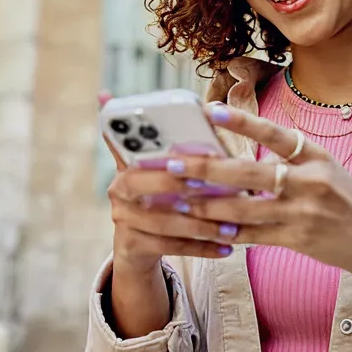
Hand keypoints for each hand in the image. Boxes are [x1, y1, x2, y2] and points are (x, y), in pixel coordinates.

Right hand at [99, 93, 238, 274]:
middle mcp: (117, 189)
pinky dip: (201, 247)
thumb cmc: (158, 196)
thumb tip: (177, 102)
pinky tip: (226, 248)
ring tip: (233, 227)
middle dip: (182, 186)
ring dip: (202, 225)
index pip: (137, 148)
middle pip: (145, 184)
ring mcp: (121, 219)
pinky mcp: (130, 245)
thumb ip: (169, 145)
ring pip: (164, 221)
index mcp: (126, 163)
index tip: (188, 156)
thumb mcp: (158, 169)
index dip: (159, 150)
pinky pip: (169, 247)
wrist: (137, 245)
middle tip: (216, 188)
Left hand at [170, 102, 351, 278]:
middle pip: (250, 172)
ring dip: (208, 204)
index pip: (276, 134)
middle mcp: (310, 182)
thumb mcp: (325, 167)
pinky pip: (253, 236)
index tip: (212, 111)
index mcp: (316, 156)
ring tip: (180, 199)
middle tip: (174, 163)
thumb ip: (289, 157)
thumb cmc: (344, 199)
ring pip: (245, 208)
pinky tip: (204, 227)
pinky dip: (228, 232)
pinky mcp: (296, 239)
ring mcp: (302, 212)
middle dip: (207, 168)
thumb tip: (243, 149)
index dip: (243, 122)